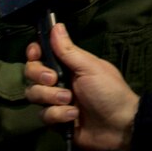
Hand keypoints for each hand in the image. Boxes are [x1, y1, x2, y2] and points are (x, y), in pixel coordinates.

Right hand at [24, 21, 137, 150]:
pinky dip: (59, 115)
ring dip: (51, 97)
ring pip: (34, 94)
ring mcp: (55, 101)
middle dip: (39, 75)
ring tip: (70, 100)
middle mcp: (58, 81)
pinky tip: (73, 116)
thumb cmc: (109, 91)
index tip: (35, 54)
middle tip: (54, 80)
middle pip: (31, 73)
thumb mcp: (90, 67)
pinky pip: (44, 115)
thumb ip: (69, 50)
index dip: (34, 53)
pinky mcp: (56, 120)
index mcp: (67, 65)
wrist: (120, 125)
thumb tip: (56, 25)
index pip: (40, 54)